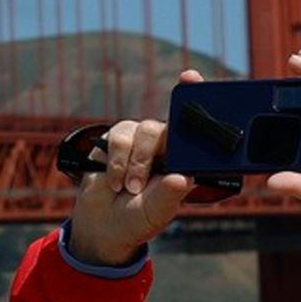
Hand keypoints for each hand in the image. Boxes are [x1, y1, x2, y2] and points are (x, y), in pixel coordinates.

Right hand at [61, 71, 208, 267]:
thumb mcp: (156, 213)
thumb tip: (180, 177)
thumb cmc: (139, 219)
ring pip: (142, 130)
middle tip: (139, 184)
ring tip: (127, 189)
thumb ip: (168, 197)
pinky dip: (116, 161)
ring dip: (133, 163)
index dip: (197, 98)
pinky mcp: (118, 139)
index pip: (197, 126)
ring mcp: (142, 140)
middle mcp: (166, 145)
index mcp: (185, 159)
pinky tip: (114, 181)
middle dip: (150, 154)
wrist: (103, 225)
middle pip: (164, 127)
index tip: (190, 77)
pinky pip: (120, 135)